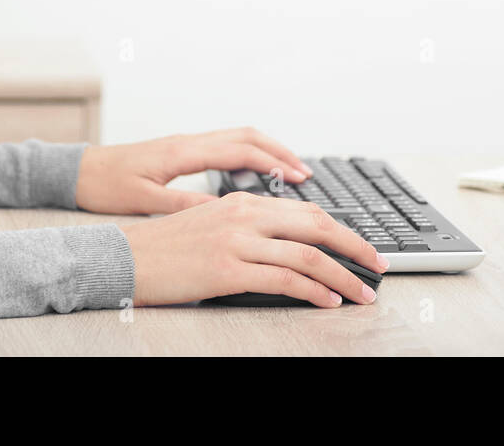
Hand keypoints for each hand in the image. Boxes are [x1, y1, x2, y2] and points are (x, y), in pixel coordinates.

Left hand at [75, 127, 311, 214]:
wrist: (78, 171)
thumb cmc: (105, 186)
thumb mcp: (143, 201)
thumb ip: (184, 205)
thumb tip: (224, 211)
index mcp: (182, 152)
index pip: (239, 151)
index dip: (272, 163)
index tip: (298, 178)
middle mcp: (189, 142)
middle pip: (247, 137)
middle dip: (280, 152)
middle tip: (306, 174)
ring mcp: (187, 143)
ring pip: (238, 137)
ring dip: (268, 150)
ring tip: (291, 172)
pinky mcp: (183, 151)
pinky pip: (226, 145)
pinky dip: (250, 154)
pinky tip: (257, 172)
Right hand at [121, 192, 389, 306]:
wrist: (123, 256)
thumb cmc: (165, 247)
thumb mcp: (211, 222)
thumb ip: (249, 227)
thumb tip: (290, 246)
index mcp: (243, 201)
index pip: (307, 211)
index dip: (342, 230)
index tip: (364, 247)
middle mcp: (244, 214)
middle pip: (317, 226)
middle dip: (355, 247)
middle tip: (380, 266)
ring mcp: (237, 241)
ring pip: (308, 255)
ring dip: (344, 277)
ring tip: (362, 294)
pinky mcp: (227, 269)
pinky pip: (284, 280)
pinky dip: (314, 292)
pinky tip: (329, 301)